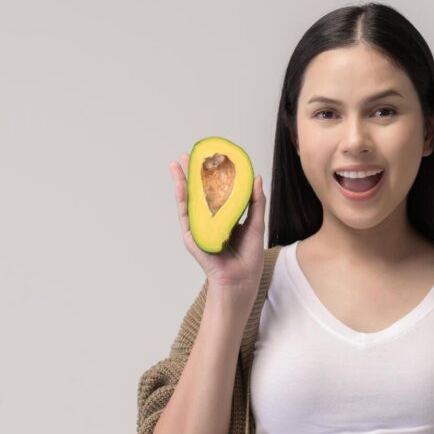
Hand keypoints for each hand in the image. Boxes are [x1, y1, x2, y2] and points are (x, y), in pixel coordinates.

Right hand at [170, 153, 265, 293]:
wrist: (241, 280)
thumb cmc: (249, 257)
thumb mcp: (256, 224)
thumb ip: (256, 202)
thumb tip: (256, 177)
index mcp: (224, 217)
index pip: (216, 192)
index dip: (212, 175)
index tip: (211, 158)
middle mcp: (209, 221)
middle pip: (199, 193)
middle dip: (193, 174)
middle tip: (190, 154)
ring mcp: (199, 228)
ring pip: (188, 201)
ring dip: (181, 182)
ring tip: (177, 163)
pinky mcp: (193, 237)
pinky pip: (185, 216)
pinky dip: (182, 199)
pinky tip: (180, 185)